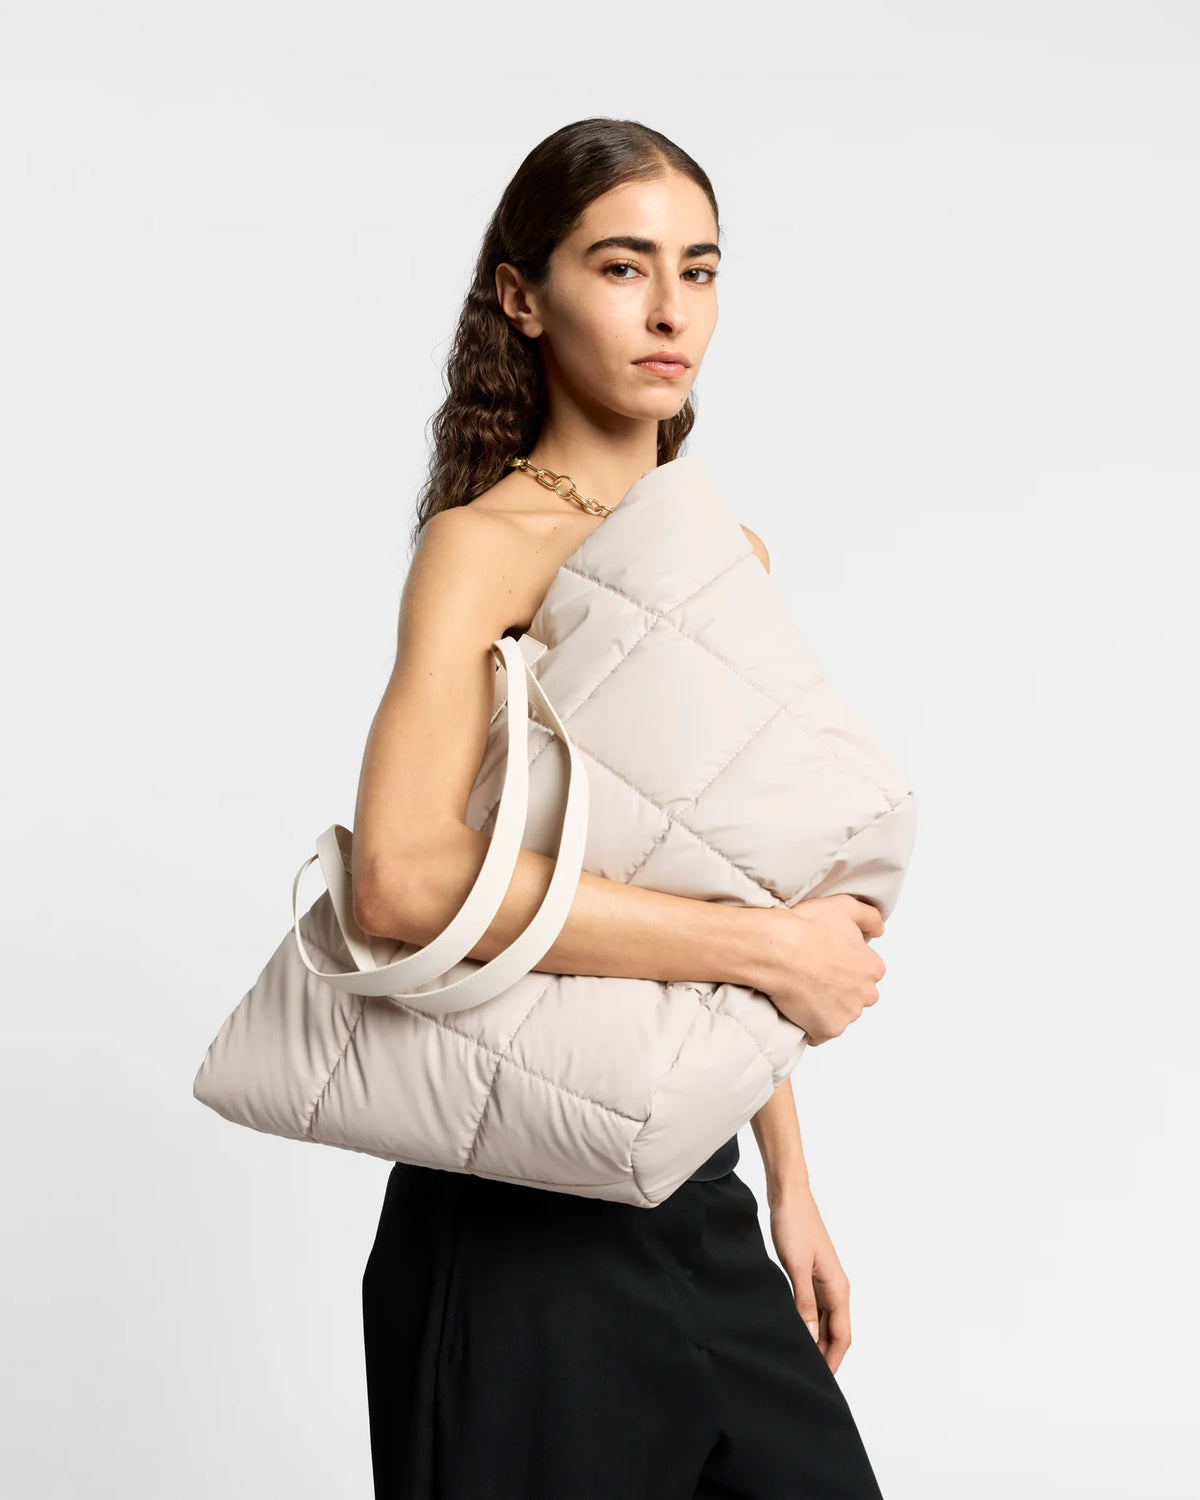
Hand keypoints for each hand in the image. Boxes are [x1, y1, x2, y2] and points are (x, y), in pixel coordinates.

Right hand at [752, 895, 885, 1044]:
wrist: (777, 950)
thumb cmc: (806, 928)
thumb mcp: (844, 906)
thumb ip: (870, 917)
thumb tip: (879, 931)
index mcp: (873, 967)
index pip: (866, 973)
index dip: (845, 966)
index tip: (827, 961)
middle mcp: (867, 994)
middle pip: (856, 996)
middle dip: (840, 990)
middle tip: (814, 976)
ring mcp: (848, 1014)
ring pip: (840, 1014)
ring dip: (826, 1007)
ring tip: (802, 990)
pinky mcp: (827, 1029)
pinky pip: (820, 1033)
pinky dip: (810, 1025)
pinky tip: (798, 1008)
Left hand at [767, 1182, 853, 1374]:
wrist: (788, 1194)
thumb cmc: (794, 1225)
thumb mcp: (796, 1265)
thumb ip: (804, 1302)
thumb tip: (811, 1336)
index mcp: (837, 1288)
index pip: (842, 1335)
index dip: (834, 1360)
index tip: (822, 1381)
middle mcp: (834, 1287)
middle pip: (835, 1332)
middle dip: (825, 1355)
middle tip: (807, 1377)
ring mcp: (823, 1280)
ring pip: (824, 1321)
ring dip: (816, 1340)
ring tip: (799, 1359)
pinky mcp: (810, 1274)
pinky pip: (813, 1307)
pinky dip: (807, 1322)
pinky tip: (794, 1330)